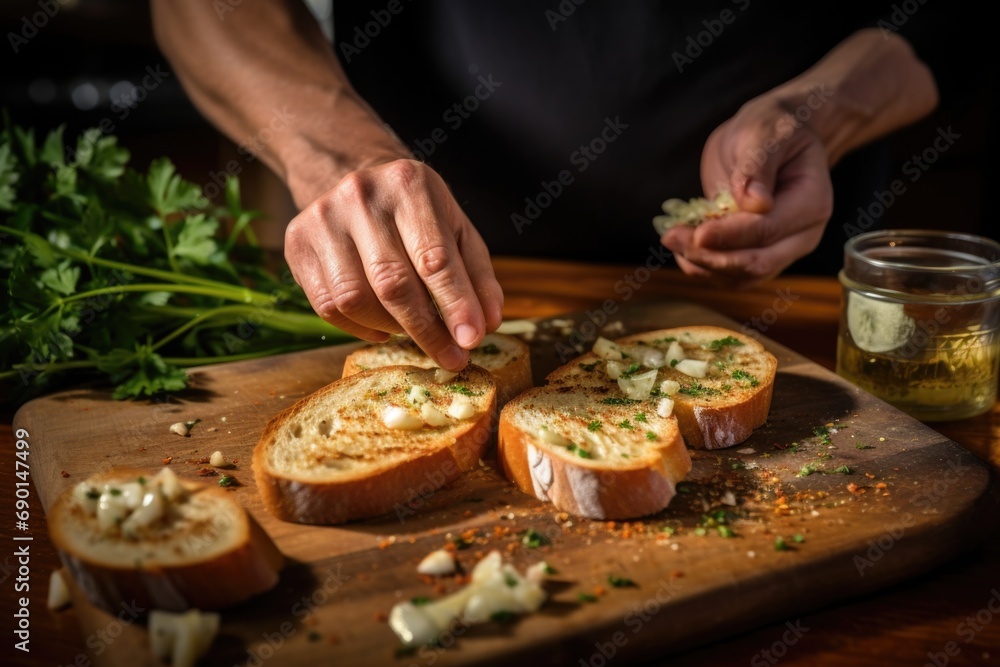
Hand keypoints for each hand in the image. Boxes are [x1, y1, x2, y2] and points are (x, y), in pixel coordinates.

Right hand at [284, 159, 503, 370]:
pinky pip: (327, 306)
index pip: (435, 257)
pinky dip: (360, 327)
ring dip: (391, 328)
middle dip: (426, 330)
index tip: (472, 340)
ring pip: (355, 299)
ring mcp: (322, 218)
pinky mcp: (297, 243)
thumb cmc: (416, 214)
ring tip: (415, 331)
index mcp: (410, 184)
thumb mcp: (457, 231)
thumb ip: (477, 276)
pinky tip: (382, 324)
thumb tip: (487, 324)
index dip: (455, 304)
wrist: (356, 179)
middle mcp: (361, 196)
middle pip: (393, 283)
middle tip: (451, 358)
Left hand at [661, 94, 833, 286]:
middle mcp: (801, 235)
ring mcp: (781, 251)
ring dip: (701, 264)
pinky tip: (681, 245)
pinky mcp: (758, 257)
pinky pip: (729, 275)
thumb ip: (758, 166)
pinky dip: (701, 266)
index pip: (768, 230)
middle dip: (710, 256)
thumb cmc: (772, 129)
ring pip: (740, 277)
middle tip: (671, 236)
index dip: (731, 235)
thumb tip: (756, 203)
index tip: (697, 232)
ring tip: (671, 237)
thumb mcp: (764, 133)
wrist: (771, 139)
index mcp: (811, 202)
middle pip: (756, 263)